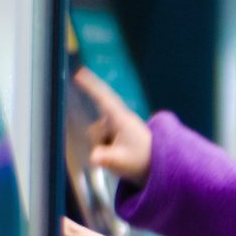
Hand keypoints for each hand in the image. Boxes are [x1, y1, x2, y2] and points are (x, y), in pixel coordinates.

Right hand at [73, 67, 154, 183]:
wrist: (156, 162)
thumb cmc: (141, 159)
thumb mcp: (122, 161)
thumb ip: (106, 158)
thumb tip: (92, 157)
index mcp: (121, 120)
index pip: (103, 98)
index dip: (90, 85)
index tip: (79, 72)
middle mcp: (118, 119)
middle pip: (95, 128)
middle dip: (98, 144)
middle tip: (113, 157)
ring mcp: (117, 125)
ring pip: (96, 135)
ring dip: (102, 147)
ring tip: (119, 156)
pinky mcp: (117, 132)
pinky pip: (101, 139)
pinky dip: (104, 147)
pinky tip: (116, 154)